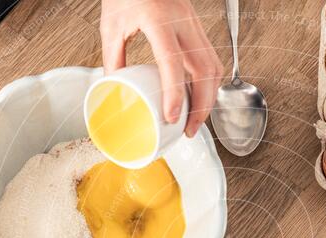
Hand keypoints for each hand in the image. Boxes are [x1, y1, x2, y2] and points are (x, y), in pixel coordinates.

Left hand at [101, 0, 223, 136]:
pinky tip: (199, 96)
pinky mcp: (197, 27)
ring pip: (214, 67)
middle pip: (204, 70)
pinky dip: (209, 83)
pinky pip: (212, 59)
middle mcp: (182, 22)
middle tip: (190, 129)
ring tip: (196, 118)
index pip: (172, 62)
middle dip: (202, 106)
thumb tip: (115, 88)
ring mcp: (194, 24)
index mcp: (158, 20)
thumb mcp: (111, 24)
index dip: (174, 93)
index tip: (172, 116)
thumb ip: (113, 58)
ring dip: (209, 97)